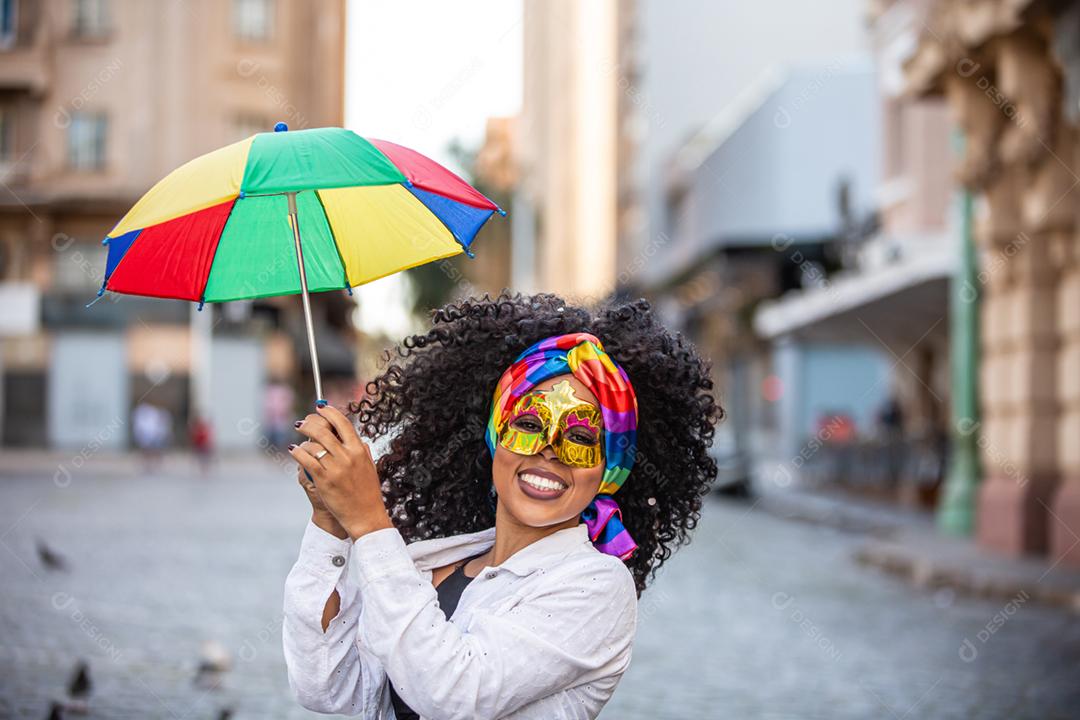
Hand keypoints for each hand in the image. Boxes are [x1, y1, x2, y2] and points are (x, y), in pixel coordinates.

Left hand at [290, 404, 392, 539]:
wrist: (365, 516)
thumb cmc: (368, 493)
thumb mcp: (370, 467)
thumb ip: (362, 451)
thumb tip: (356, 438)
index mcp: (359, 450)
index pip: (342, 423)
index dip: (329, 412)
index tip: (320, 408)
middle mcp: (347, 456)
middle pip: (324, 430)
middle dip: (309, 423)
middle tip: (302, 423)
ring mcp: (335, 468)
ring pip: (313, 444)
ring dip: (302, 439)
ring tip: (298, 440)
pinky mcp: (323, 480)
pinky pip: (305, 460)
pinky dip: (297, 452)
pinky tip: (294, 451)